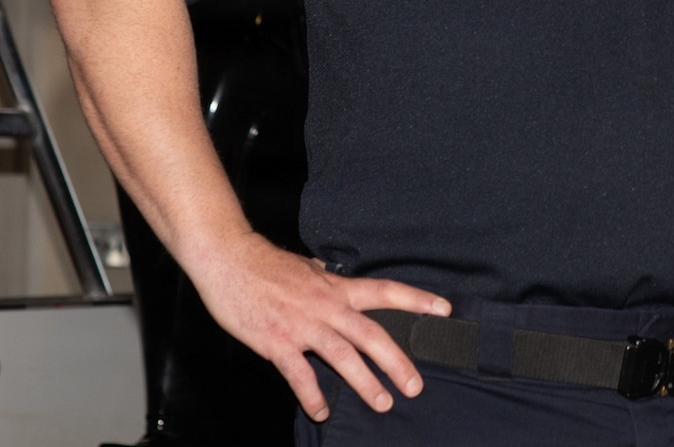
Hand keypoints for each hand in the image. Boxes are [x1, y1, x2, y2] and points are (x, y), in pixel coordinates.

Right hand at [183, 230, 450, 420]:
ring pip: (343, 356)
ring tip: (383, 403)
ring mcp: (303, 325)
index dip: (417, 301)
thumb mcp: (307, 267)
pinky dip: (312, 395)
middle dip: (397, 361)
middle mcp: (327, 306)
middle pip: (372, 334)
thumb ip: (324, 277)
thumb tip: (333, 273)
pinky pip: (299, 374)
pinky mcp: (277, 342)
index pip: (386, 292)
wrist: (229, 261)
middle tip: (416, 386)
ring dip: (365, 383)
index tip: (445, 311)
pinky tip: (322, 411)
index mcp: (336, 287)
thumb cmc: (266, 265)